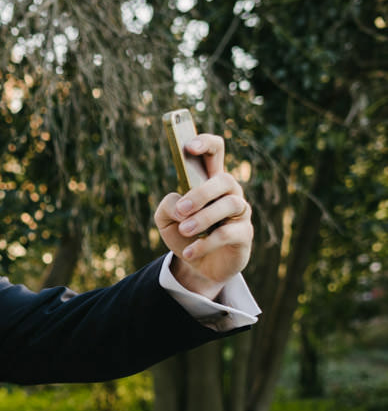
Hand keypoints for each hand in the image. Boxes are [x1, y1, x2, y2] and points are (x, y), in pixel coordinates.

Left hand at [153, 132, 253, 296]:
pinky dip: (205, 243)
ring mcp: (240, 212)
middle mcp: (229, 192)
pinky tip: (188, 252)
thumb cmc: (184, 236)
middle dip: (201, 193)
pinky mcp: (244, 234)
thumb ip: (167, 207)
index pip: (214, 152)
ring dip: (203, 218)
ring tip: (184, 230)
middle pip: (223, 179)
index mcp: (208, 181)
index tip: (188, 147)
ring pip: (230, 205)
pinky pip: (228, 233)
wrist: (197, 266)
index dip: (205, 143)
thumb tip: (178, 204)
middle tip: (181, 210)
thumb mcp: (166, 221)